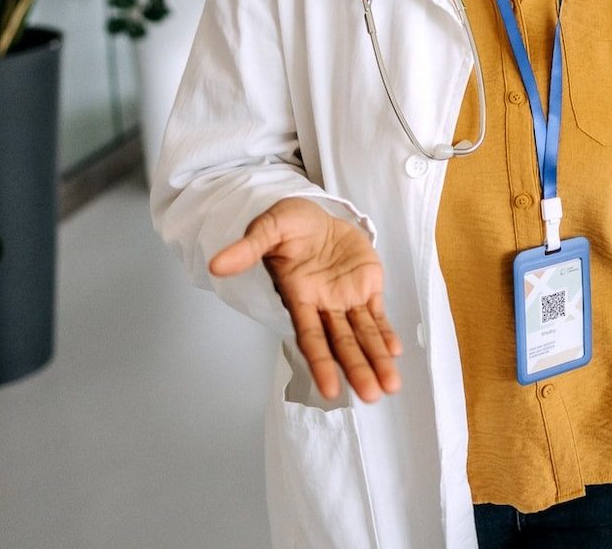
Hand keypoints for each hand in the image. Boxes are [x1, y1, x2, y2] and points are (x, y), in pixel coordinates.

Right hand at [210, 197, 402, 403]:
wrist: (314, 215)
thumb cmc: (289, 225)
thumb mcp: (268, 228)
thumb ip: (247, 248)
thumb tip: (217, 265)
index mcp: (299, 296)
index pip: (310, 337)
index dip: (320, 362)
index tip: (330, 390)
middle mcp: (324, 305)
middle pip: (341, 343)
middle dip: (357, 369)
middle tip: (371, 395)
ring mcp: (346, 298)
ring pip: (363, 334)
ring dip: (377, 359)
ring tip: (390, 386)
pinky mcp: (366, 286)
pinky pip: (377, 315)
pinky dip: (386, 333)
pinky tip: (395, 352)